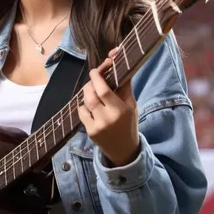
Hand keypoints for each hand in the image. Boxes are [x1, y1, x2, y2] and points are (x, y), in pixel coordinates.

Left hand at [78, 47, 139, 166]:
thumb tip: (117, 62)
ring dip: (87, 94)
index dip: (96, 77)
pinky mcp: (89, 132)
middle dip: (90, 84)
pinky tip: (91, 108)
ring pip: (84, 102)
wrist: (124, 151)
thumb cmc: (128, 123)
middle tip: (93, 81)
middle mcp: (107, 118)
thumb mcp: (131, 105)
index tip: (95, 70)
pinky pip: (82, 112)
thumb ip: (124, 86)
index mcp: (120, 110)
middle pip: (90, 94)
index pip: (103, 90)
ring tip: (93, 93)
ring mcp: (97, 126)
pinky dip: (84, 107)